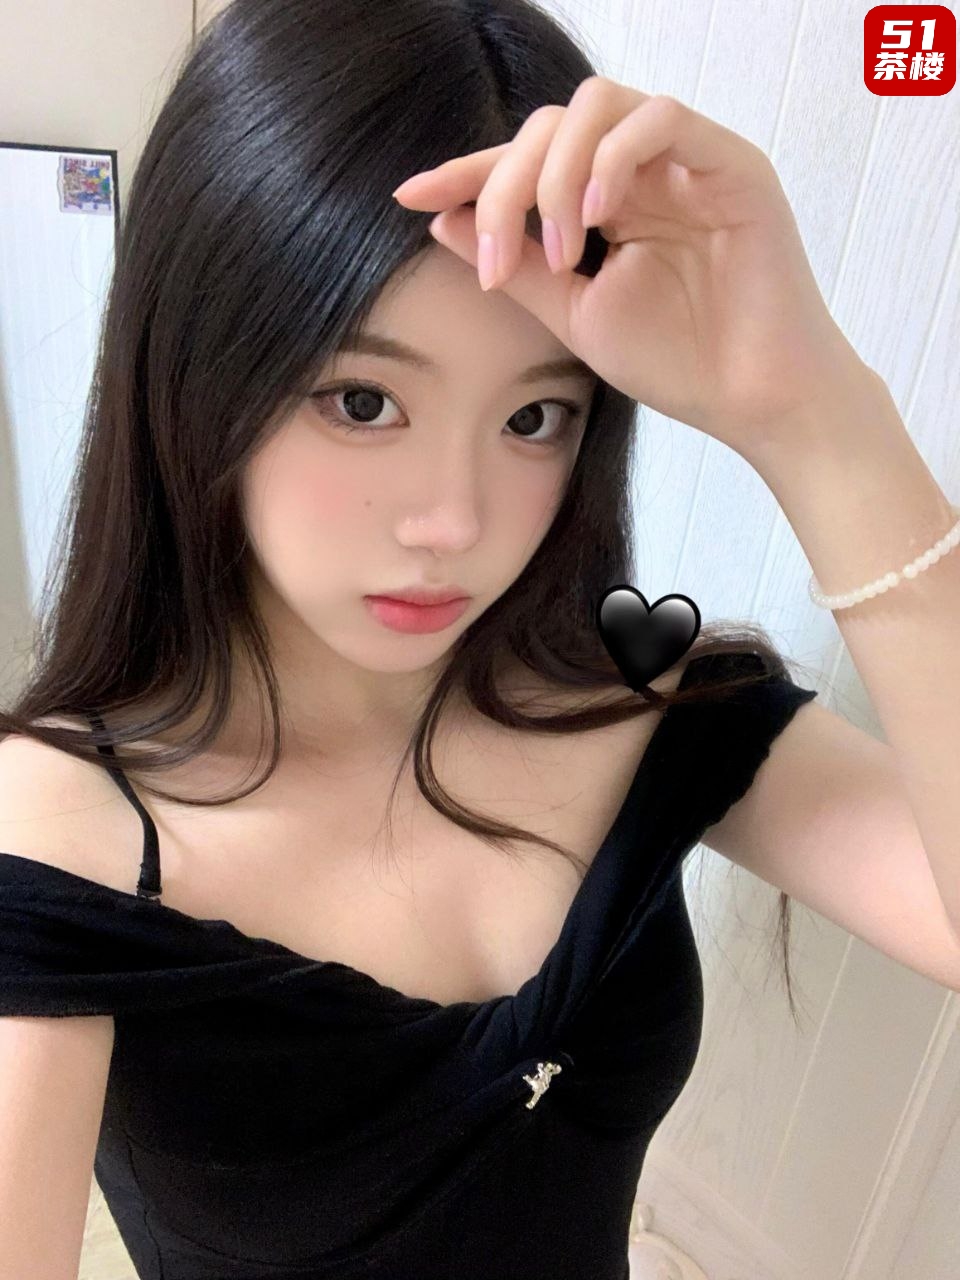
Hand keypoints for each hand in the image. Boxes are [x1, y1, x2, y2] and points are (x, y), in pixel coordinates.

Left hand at [392, 78, 873, 459]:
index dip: (468, 173)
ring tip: (557, 251)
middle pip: (551, 126)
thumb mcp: (575, 316)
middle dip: (504, 183)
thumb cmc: (679, 363)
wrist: (754, 403)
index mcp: (611, 202)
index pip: (529, 163)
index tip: (410, 197)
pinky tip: (595, 219)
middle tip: (494, 258)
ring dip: (556, 174)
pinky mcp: (733, 163)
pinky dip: (614, 160)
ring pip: (600, 106)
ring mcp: (690, 161)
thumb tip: (442, 222)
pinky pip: (662, 119)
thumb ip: (515, 267)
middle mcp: (646, 171)